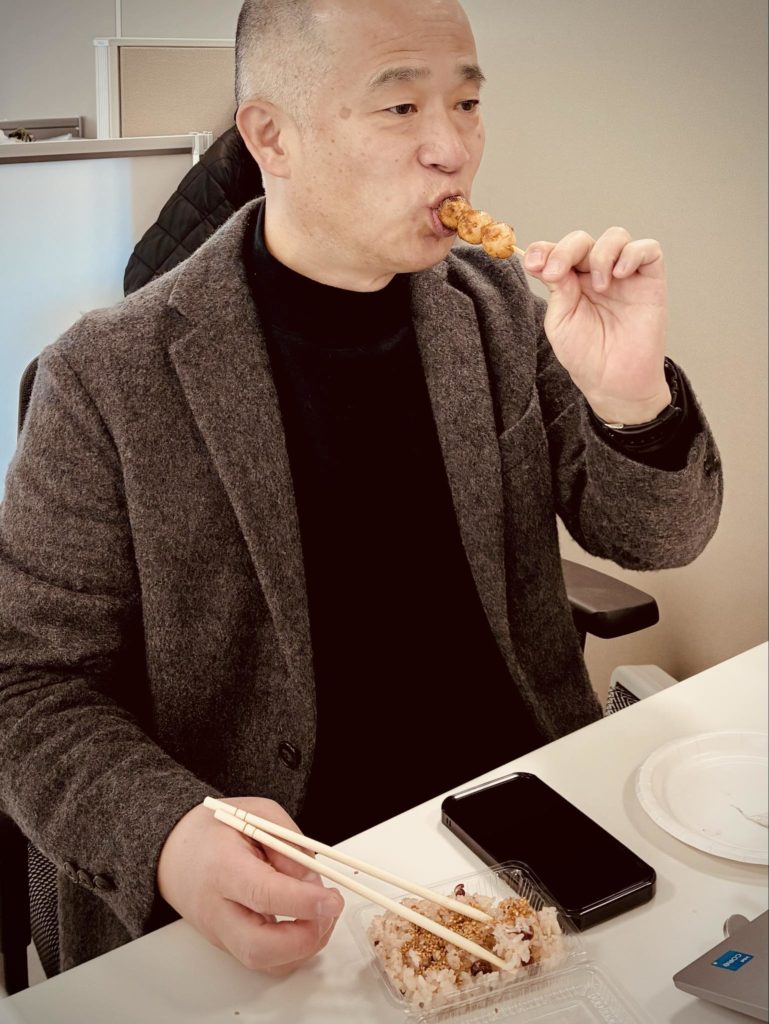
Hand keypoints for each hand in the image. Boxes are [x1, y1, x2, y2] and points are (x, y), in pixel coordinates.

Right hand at [157, 796, 343, 974]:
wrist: (172, 850)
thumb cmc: (214, 829)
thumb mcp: (257, 814)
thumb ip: (290, 844)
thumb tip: (315, 880)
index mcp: (222, 868)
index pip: (263, 894)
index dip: (303, 902)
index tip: (333, 900)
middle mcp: (217, 909)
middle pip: (259, 948)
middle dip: (305, 939)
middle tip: (328, 912)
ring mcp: (220, 933)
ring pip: (264, 963)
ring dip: (303, 947)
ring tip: (320, 914)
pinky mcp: (227, 944)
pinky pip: (264, 960)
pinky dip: (292, 950)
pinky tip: (304, 922)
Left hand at [523, 228, 670, 424]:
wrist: (614, 381)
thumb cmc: (586, 356)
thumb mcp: (560, 321)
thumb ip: (557, 288)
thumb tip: (544, 259)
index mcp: (571, 283)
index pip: (557, 252)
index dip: (545, 250)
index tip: (533, 263)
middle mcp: (596, 274)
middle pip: (582, 240)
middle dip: (567, 250)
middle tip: (557, 272)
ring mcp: (624, 276)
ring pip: (616, 237)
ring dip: (601, 253)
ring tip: (599, 286)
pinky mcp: (651, 280)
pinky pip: (648, 249)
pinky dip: (632, 254)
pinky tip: (619, 275)